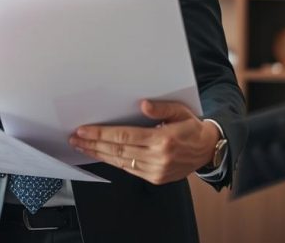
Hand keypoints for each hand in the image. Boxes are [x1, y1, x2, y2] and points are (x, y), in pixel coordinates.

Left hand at [68, 100, 219, 184]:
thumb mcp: (180, 111)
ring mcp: (156, 171)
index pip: (124, 136)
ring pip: (121, 162)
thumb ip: (161, 108)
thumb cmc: (192, 127)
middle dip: (93, 144)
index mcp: (163, 140)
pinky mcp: (156, 178)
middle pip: (118, 150)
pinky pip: (129, 169)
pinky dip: (113, 162)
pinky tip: (101, 155)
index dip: (101, 134)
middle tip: (75, 139)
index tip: (84, 130)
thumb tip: (143, 105)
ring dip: (99, 154)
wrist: (208, 150)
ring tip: (82, 147)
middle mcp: (158, 158)